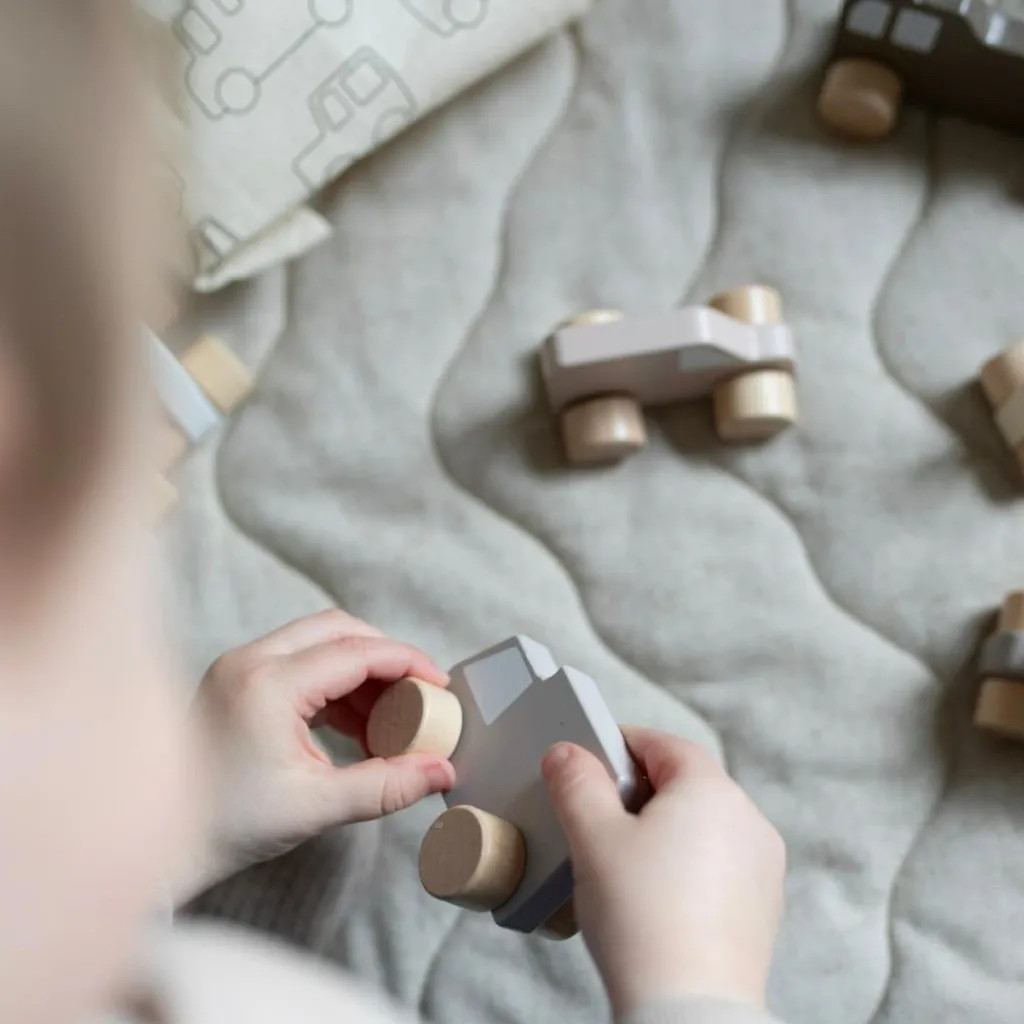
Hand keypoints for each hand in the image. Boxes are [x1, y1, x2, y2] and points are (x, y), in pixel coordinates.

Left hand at [179, 610, 454, 900]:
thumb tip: (442, 771)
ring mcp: (238, 666)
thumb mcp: (315, 806)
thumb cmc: (225, 825)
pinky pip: (299, 661)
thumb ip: (385, 786)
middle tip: (419, 693)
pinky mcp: (236, 679)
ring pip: (318, 641)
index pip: (356, 652)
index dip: (406, 662)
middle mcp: (250, 661)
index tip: (440, 684)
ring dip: (360, 669)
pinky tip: (356, 722)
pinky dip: (335, 682)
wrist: (157, 841)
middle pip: (338, 629)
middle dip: (386, 656)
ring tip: (391, 716)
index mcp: (268, 685)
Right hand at [542, 729, 784, 1016]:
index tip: (588, 761)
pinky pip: (717, 865)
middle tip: (595, 817)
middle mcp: (748, 819)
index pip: (662, 744)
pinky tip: (653, 898)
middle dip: (638, 792)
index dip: (619, 745)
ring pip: (702, 825)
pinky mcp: (762, 905)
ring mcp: (761, 865)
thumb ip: (576, 783)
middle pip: (684, 782)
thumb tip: (567, 754)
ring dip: (662, 830)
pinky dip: (686, 867)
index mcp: (711, 789)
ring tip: (621, 865)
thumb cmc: (643, 922)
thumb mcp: (591, 838)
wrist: (688, 1010)